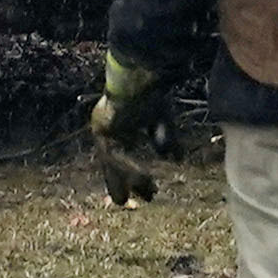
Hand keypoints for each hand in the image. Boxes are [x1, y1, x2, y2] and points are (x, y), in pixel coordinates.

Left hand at [86, 51, 173, 204]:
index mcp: (120, 124)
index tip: (142, 191)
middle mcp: (108, 128)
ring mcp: (103, 129)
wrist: (140, 75)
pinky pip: (116, 155)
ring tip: (144, 194)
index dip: (131, 173)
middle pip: (113, 162)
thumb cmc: (151, 92)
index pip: (123, 153)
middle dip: (121, 182)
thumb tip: (174, 158)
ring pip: (114, 162)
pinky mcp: (103, 130)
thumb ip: (165, 139)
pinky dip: (129, 167)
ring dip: (128, 179)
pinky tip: (142, 177)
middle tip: (127, 202)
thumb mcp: (161, 120)